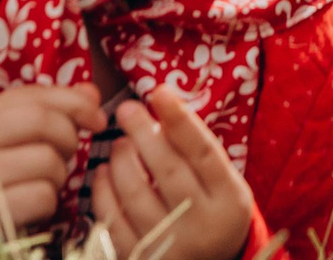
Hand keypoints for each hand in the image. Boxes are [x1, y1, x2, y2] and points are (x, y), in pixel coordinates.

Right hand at [0, 83, 102, 232]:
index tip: (98, 117)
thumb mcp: (4, 143)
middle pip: (41, 120)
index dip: (73, 101)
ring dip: (58, 175)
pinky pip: (43, 195)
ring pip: (47, 160)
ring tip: (42, 183)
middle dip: (69, 136)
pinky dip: (49, 203)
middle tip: (68, 154)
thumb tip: (91, 91)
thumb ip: (44, 113)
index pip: (30, 95)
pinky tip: (32, 207)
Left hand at [90, 86, 256, 259]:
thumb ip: (197, 150)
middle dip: (143, 134)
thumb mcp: (221, 182)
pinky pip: (113, 222)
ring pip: (136, 195)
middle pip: (168, 171)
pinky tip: (103, 173)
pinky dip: (103, 192)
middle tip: (126, 110)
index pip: (204, 151)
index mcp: (229, 200)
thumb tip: (161, 104)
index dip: (180, 119)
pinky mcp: (142, 259)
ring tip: (119, 144)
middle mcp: (203, 225)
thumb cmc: (212, 209)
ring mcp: (171, 246)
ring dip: (121, 161)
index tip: (159, 91)